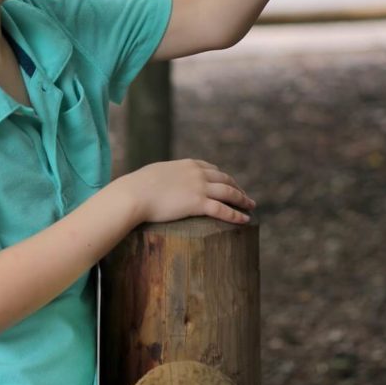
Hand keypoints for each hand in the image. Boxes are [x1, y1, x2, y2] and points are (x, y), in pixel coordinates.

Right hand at [125, 158, 254, 225]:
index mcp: (187, 164)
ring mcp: (199, 187)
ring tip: (251, 207)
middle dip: (237, 187)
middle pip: (225, 179)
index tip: (229, 183)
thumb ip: (166, 176)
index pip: (212, 168)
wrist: (134, 194)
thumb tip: (162, 182)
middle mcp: (197, 173)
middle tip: (245, 197)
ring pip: (229, 192)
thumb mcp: (156, 174)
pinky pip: (223, 210)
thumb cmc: (138, 187)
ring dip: (242, 200)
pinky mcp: (198, 203)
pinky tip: (245, 220)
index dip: (223, 177)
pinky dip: (236, 215)